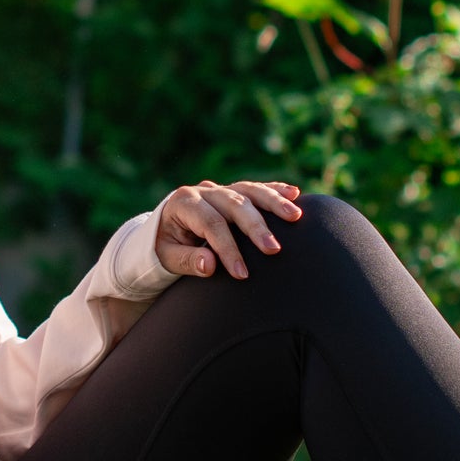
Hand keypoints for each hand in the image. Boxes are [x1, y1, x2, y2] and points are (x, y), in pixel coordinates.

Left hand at [155, 179, 301, 280]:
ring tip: (294, 216)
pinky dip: (275, 190)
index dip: (227, 248)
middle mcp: (203, 191)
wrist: (164, 227)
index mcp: (183, 203)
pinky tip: (296, 194)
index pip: (211, 224)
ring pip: (249, 191)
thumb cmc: (165, 245)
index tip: (241, 272)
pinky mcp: (233, 191)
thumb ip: (186, 261)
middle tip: (273, 249)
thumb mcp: (166, 256)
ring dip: (274, 202)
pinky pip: (256, 188)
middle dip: (255, 227)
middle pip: (234, 204)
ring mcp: (220, 189)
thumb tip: (210, 265)